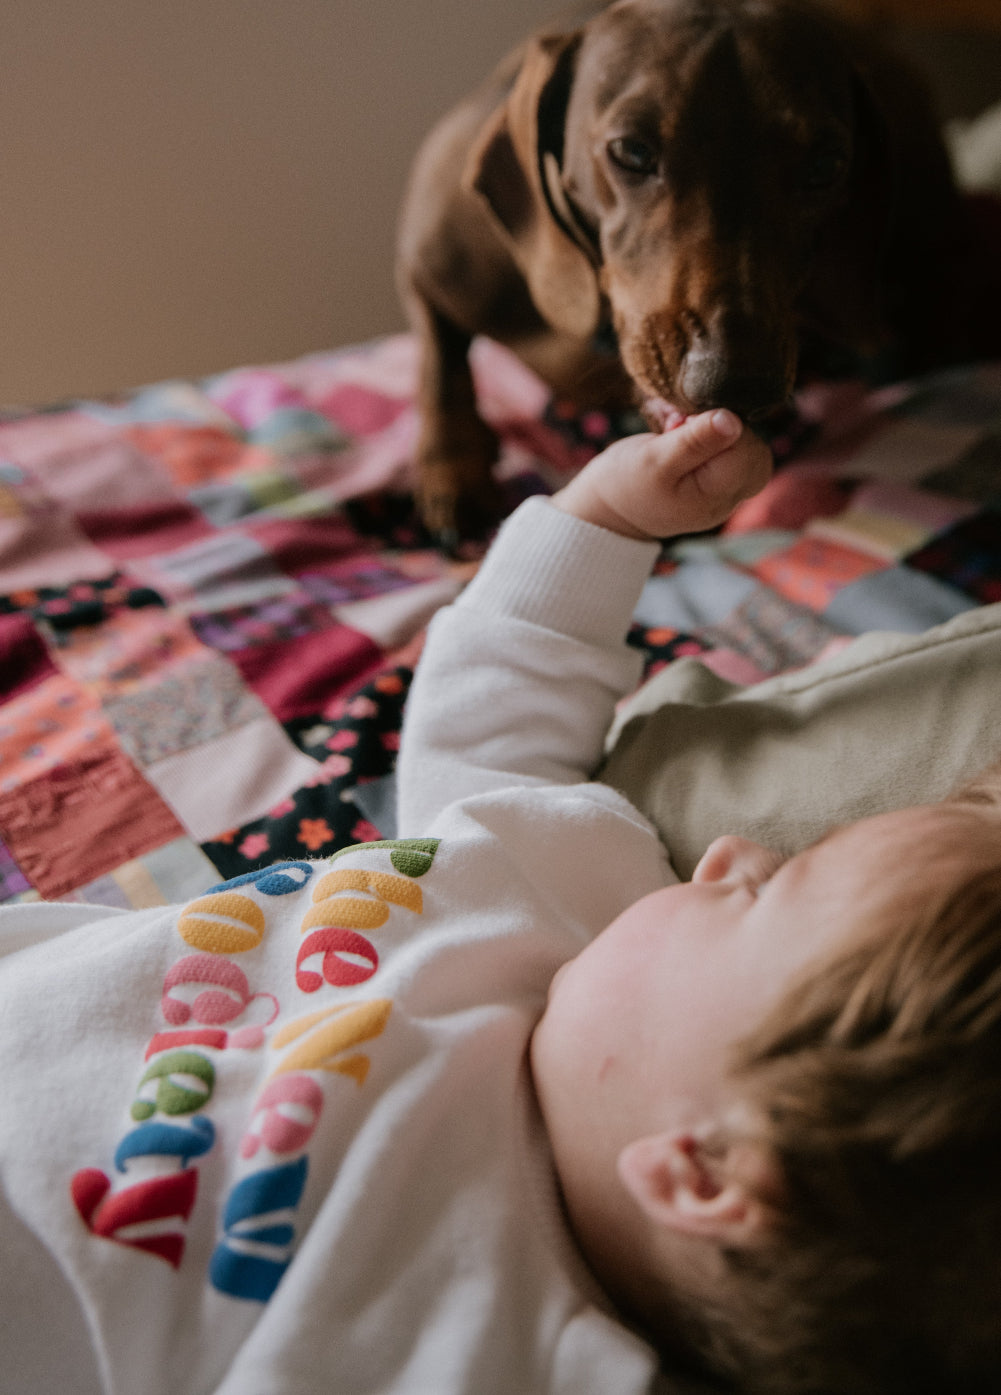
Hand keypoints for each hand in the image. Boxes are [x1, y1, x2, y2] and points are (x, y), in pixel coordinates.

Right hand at [550, 409, 772, 539]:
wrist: (608, 507)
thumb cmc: (625, 484)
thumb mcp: (655, 460)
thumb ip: (694, 441)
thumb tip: (734, 420)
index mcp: (715, 497)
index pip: (748, 450)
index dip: (724, 425)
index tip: (686, 422)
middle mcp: (728, 496)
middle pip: (754, 448)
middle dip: (721, 425)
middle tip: (681, 423)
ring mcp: (725, 489)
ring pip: (744, 444)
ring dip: (714, 425)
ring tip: (677, 427)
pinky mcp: (717, 477)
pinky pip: (730, 447)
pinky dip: (708, 431)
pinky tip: (679, 430)